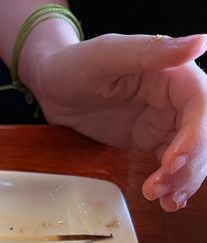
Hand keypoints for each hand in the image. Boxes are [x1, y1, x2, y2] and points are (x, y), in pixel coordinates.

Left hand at [28, 33, 206, 211]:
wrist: (51, 87)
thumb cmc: (73, 64)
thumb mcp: (106, 55)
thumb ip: (150, 52)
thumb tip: (200, 42)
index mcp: (175, 74)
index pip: (201, 106)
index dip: (195, 136)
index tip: (172, 161)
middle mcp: (177, 98)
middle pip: (201, 135)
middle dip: (188, 166)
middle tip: (160, 188)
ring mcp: (166, 121)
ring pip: (191, 155)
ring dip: (183, 180)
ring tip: (162, 199)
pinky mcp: (152, 140)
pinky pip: (172, 165)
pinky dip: (172, 183)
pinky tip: (166, 200)